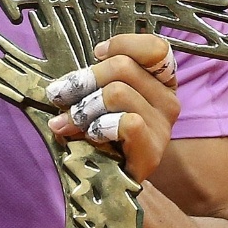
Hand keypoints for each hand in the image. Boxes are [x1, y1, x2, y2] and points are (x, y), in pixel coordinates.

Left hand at [46, 33, 181, 181]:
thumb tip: (66, 81)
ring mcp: (163, 126)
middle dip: (84, 79)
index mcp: (160, 81)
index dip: (122, 45)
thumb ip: (97, 80)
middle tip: (59, 95)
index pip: (155, 48)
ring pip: (118, 92)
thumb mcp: (101, 99)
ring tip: (66, 123)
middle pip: (123, 66)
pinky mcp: (153, 150)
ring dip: (84, 107)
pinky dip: (99, 126)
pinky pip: (126, 122)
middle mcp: (168, 100)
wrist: (113, 182)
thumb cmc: (104, 135)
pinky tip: (89, 136)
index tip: (96, 54)